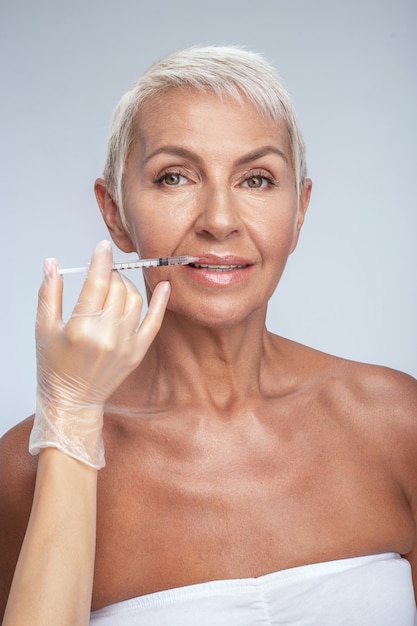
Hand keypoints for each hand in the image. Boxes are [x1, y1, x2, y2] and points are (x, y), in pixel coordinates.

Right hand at [29, 240, 169, 467]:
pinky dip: (161, 302)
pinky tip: (165, 286)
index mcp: (80, 328)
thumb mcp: (44, 328)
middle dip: (110, 274)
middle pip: (117, 289)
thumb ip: (50, 293)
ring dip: (126, 285)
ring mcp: (125, 345)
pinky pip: (155, 322)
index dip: (101, 260)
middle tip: (102, 275)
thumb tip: (52, 264)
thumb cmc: (54, 365)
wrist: (72, 400)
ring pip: (135, 300)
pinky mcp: (138, 352)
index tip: (102, 247)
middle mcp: (106, 336)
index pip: (96, 283)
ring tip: (115, 286)